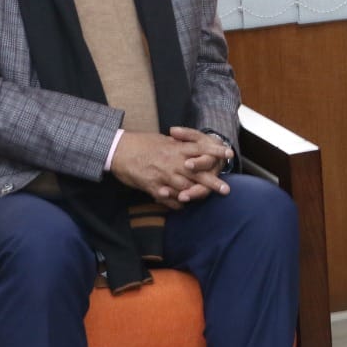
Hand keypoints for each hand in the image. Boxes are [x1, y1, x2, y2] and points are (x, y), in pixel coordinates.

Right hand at [111, 129, 231, 208]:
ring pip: (184, 188)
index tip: (229, 153)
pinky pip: (168, 198)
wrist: (118, 150)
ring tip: (204, 200)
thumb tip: (191, 145)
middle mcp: (173, 162)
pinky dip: (176, 204)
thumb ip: (179, 144)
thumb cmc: (140, 143)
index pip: (201, 148)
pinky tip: (182, 206)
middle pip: (197, 173)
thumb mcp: (163, 140)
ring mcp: (163, 176)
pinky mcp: (152, 186)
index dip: (215, 151)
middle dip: (213, 182)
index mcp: (176, 148)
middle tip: (226, 190)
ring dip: (195, 195)